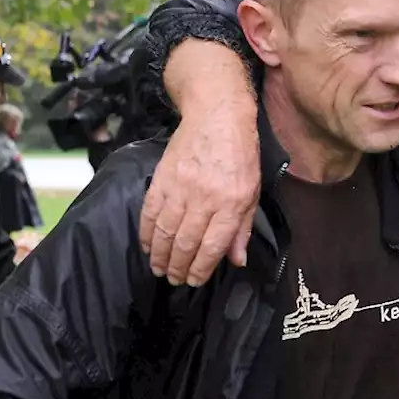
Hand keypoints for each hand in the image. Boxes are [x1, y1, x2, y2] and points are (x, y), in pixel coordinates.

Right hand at [139, 102, 259, 284]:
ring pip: (165, 231)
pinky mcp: (161, 179)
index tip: (194, 281)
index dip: (201, 268)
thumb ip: (243, 227)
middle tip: (174, 280)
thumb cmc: (240, 155)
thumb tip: (236, 260)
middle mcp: (205, 198)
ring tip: (159, 269)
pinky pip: (149, 213)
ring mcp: (180, 188)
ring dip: (160, 255)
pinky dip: (146, 233)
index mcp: (231, 203)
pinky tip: (147, 246)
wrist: (216, 117)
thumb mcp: (253, 191)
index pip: (213, 246)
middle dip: (178, 267)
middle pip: (186, 242)